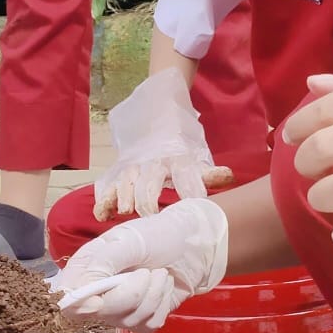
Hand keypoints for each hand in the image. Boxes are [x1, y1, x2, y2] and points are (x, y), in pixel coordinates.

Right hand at [57, 199, 228, 332]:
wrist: (194, 243)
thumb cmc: (159, 234)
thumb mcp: (129, 241)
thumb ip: (101, 264)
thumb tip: (74, 291)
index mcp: (86, 268)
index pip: (68, 299)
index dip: (79, 305)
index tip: (97, 303)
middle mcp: (97, 291)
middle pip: (99, 313)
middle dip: (131, 294)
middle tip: (147, 272)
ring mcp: (119, 308)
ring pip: (128, 321)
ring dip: (153, 296)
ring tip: (160, 274)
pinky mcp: (142, 318)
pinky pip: (147, 326)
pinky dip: (162, 306)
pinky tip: (164, 286)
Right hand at [93, 69, 213, 219]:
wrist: (156, 115)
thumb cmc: (180, 148)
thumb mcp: (197, 157)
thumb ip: (209, 173)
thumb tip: (228, 176)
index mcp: (177, 158)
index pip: (185, 176)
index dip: (191, 190)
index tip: (195, 204)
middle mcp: (153, 162)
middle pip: (150, 182)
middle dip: (149, 199)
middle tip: (152, 216)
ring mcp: (133, 167)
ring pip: (126, 183)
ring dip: (125, 197)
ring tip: (125, 211)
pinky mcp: (119, 173)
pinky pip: (109, 186)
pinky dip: (104, 200)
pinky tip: (103, 215)